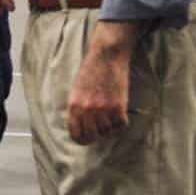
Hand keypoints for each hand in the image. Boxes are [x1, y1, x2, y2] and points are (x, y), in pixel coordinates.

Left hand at [66, 23, 138, 144]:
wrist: (106, 56)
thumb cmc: (90, 71)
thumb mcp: (77, 90)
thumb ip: (78, 108)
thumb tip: (82, 127)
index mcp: (74, 105)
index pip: (76, 133)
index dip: (81, 140)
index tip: (87, 140)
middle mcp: (87, 109)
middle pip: (92, 136)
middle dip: (96, 135)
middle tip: (101, 129)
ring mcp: (103, 109)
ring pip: (107, 132)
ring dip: (109, 127)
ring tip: (110, 115)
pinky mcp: (119, 106)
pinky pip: (121, 125)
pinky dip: (121, 122)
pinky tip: (119, 113)